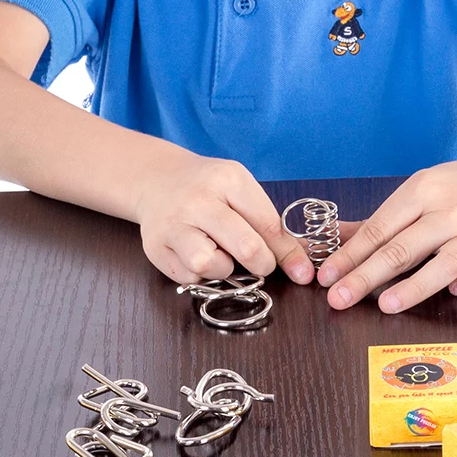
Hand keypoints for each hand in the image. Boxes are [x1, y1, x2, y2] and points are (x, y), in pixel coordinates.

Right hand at [133, 151, 315, 286]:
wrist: (156, 180)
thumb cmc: (208, 188)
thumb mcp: (239, 190)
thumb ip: (268, 224)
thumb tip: (302, 263)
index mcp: (227, 179)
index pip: (267, 223)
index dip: (287, 252)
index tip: (300, 270)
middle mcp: (198, 199)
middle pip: (245, 246)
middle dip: (262, 264)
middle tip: (261, 264)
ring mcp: (173, 223)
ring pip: (210, 264)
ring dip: (222, 268)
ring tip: (220, 253)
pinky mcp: (155, 247)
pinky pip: (188, 276)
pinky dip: (199, 274)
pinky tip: (197, 254)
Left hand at [315, 148, 456, 312]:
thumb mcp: (420, 189)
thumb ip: (380, 219)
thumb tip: (332, 237)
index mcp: (423, 191)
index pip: (380, 227)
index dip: (351, 254)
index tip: (327, 276)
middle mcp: (450, 210)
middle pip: (403, 247)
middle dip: (367, 275)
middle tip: (338, 299)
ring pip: (445, 262)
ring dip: (414, 285)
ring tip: (386, 304)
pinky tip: (455, 292)